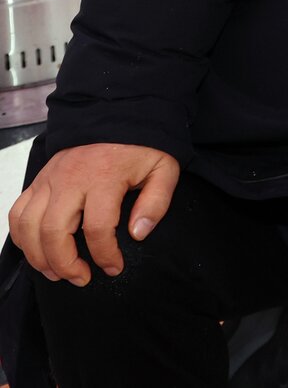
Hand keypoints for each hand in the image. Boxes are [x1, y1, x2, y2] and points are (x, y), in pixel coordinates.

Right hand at [8, 143, 178, 286]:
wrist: (116, 114)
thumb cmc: (140, 146)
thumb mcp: (163, 169)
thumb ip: (156, 202)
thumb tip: (138, 234)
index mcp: (104, 177)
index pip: (98, 228)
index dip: (105, 255)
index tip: (114, 268)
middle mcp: (70, 180)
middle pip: (53, 231)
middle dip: (65, 263)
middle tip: (81, 278)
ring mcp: (49, 179)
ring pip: (28, 225)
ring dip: (38, 256)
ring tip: (58, 273)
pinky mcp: (38, 180)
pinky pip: (18, 212)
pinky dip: (22, 236)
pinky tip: (37, 251)